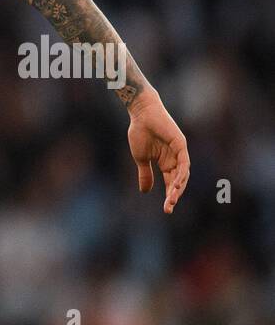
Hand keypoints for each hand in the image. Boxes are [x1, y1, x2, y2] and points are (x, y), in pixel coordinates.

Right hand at [127, 92, 189, 213]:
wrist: (141, 115)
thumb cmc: (140, 133)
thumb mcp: (141, 158)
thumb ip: (145, 174)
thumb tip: (145, 191)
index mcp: (166, 163)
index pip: (171, 182)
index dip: (169, 196)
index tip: (166, 210)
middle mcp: (176, 159)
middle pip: (178, 181)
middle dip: (174, 195)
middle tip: (169, 208)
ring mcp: (180, 152)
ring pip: (182, 174)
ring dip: (178, 187)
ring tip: (172, 200)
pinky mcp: (180, 144)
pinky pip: (183, 162)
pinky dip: (181, 173)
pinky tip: (176, 184)